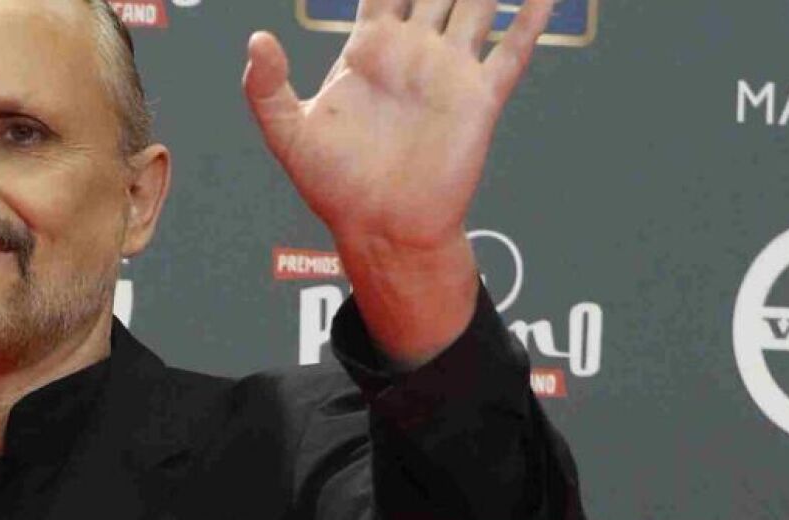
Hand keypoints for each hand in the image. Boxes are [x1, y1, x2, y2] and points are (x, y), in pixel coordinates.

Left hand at [241, 0, 552, 250]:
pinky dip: (531, 19)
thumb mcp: (288, 134)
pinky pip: (512, 50)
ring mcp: (448, 71)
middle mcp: (413, 52)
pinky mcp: (479, 99)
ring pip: (478, 4)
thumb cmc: (334, 186)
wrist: (381, 228)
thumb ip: (267, 87)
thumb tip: (258, 39)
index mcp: (369, 50)